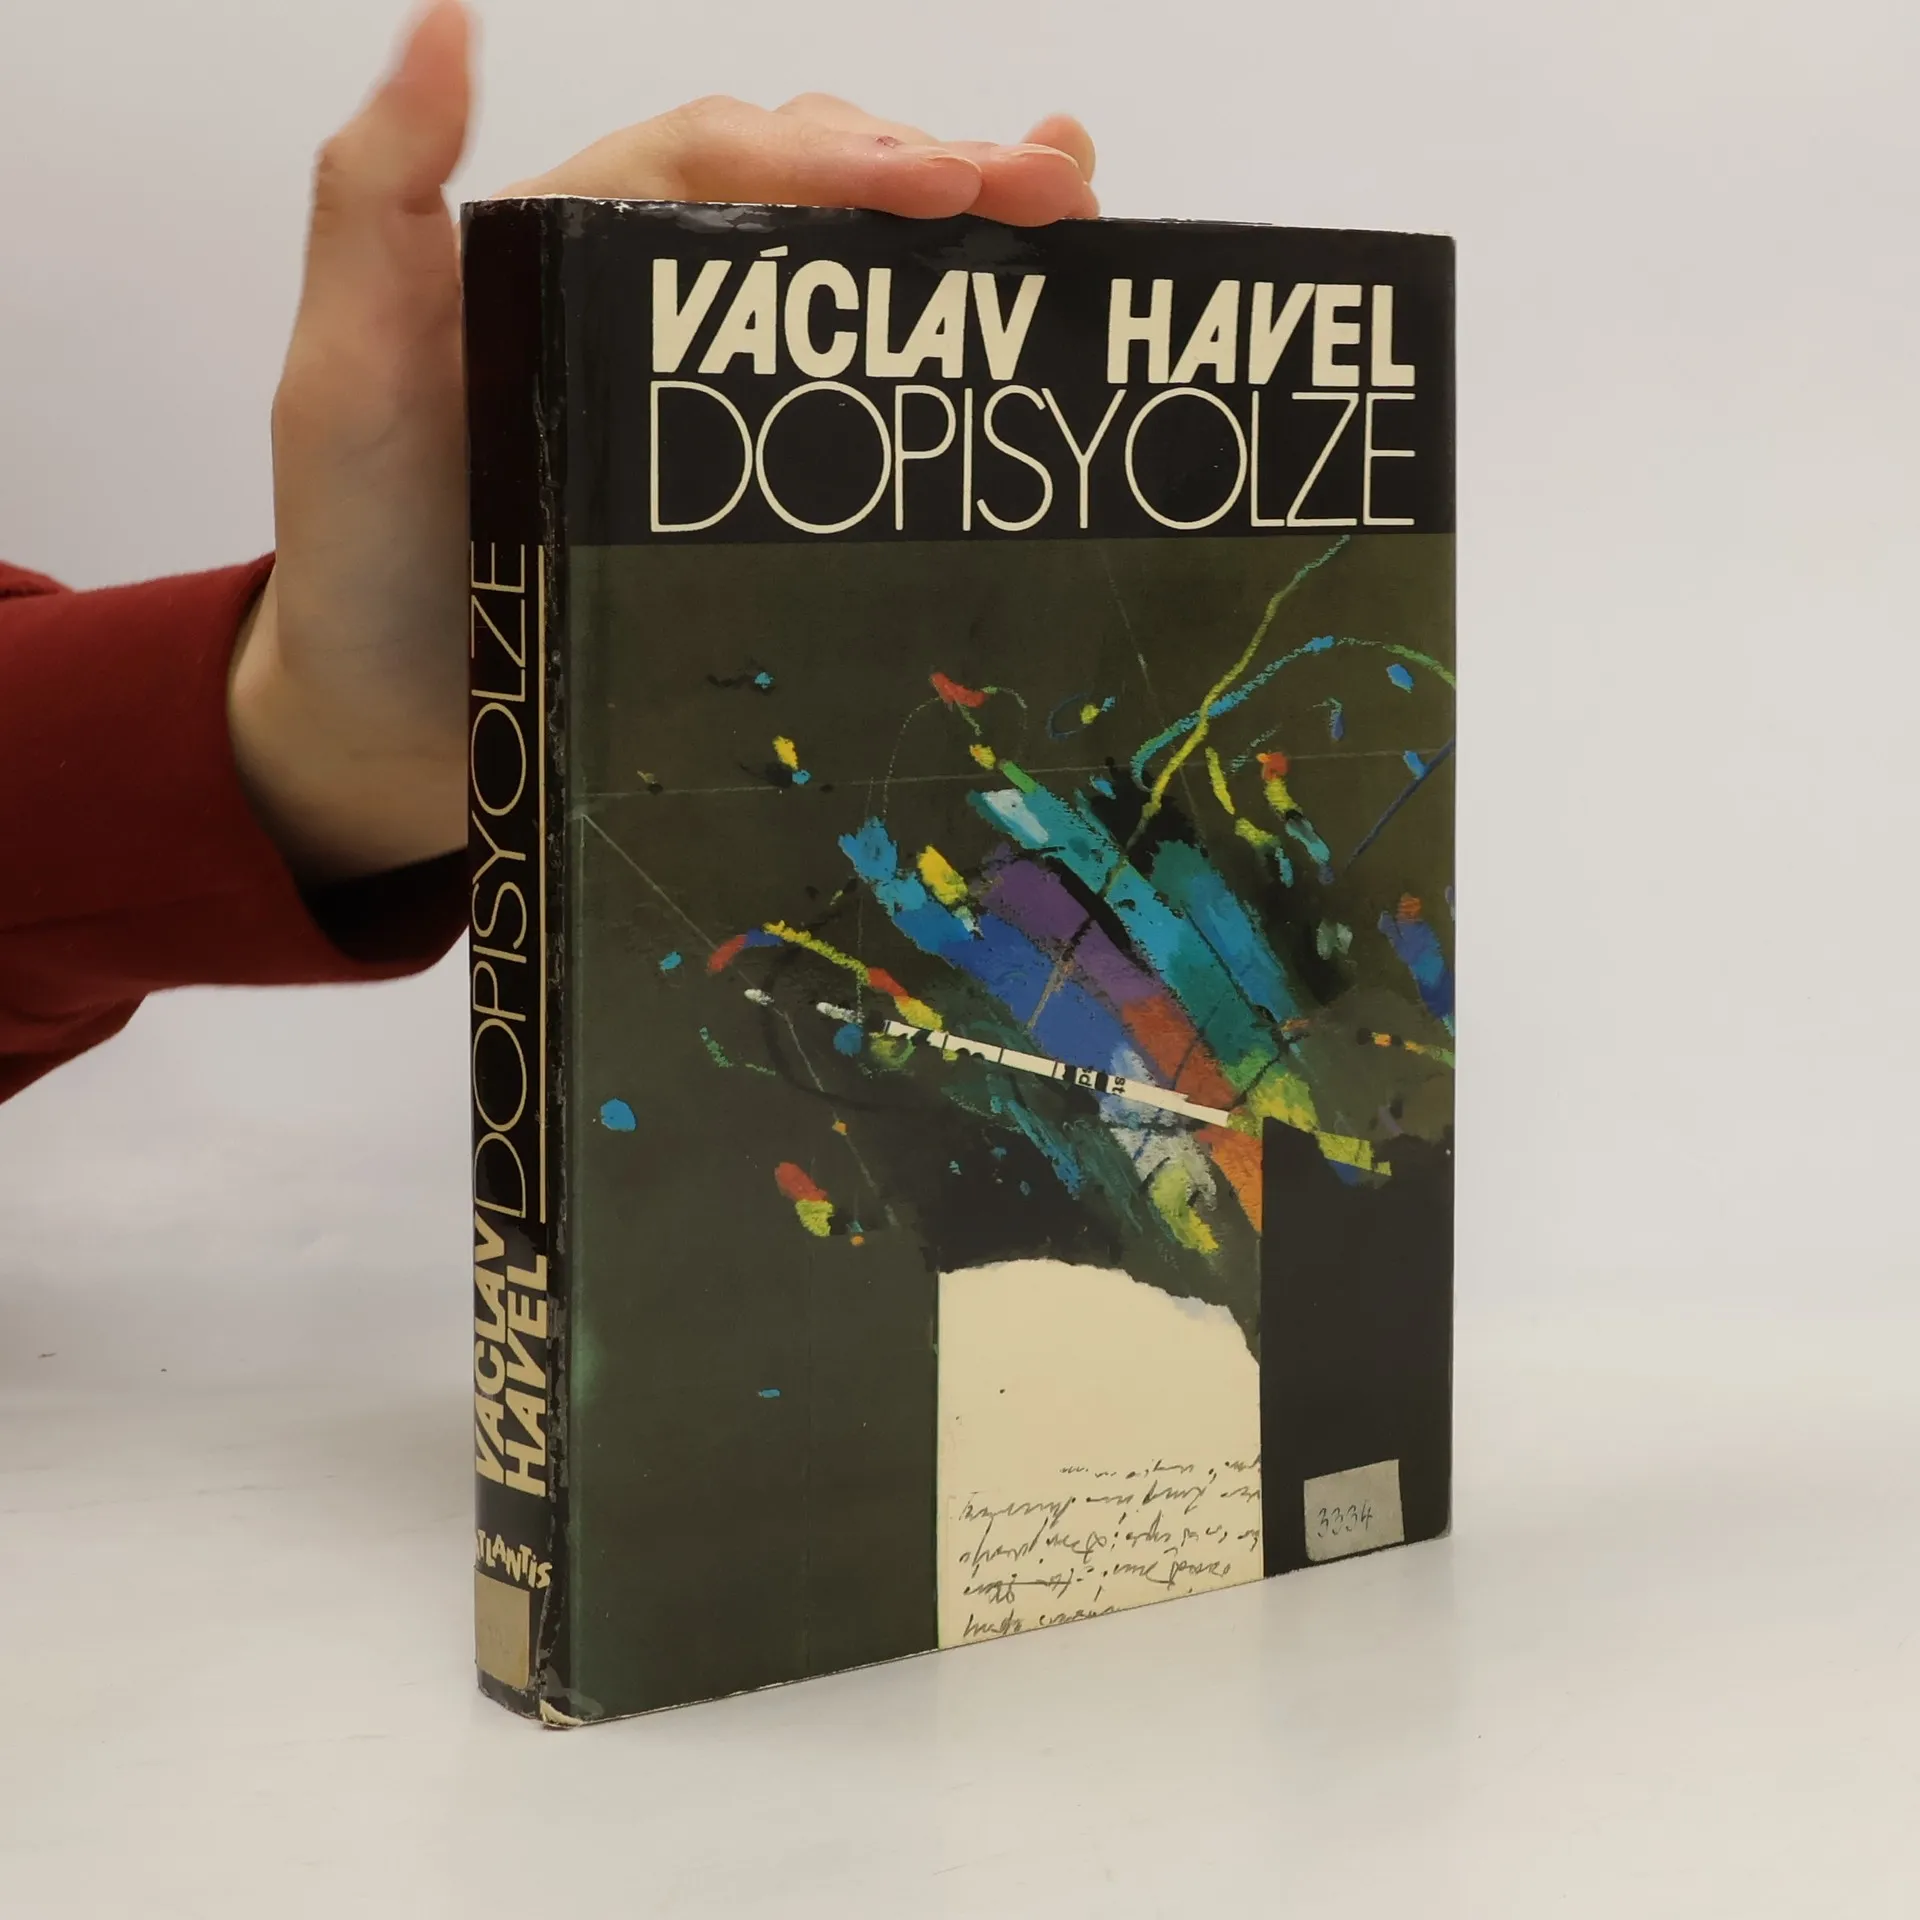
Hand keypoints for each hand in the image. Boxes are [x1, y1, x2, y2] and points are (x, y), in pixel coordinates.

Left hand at [230, 0, 1097, 882]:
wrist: (393, 729)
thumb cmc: (361, 559)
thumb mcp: (348, 374)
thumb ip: (378, 201)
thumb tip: (451, 17)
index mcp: (563, 249)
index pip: (719, 161)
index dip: (839, 156)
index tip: (954, 181)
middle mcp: (643, 299)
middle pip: (804, 195)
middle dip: (935, 172)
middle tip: (1061, 192)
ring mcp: (701, 393)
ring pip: (838, 275)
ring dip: (956, 234)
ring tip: (1075, 218)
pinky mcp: (739, 483)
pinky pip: (844, 396)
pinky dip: (929, 348)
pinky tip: (1016, 325)